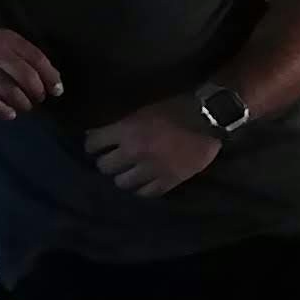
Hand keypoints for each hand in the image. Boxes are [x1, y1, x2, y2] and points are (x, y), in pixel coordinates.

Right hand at [0, 25, 63, 119]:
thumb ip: (21, 56)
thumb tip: (50, 80)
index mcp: (6, 38)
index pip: (37, 58)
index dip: (50, 76)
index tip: (57, 90)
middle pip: (26, 75)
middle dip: (36, 91)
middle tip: (38, 100)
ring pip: (9, 90)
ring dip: (22, 102)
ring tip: (24, 107)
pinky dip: (3, 110)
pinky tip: (9, 114)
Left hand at [85, 100, 222, 197]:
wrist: (208, 118)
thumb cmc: (175, 107)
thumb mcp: (142, 109)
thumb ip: (121, 124)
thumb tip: (100, 132)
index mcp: (126, 130)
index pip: (93, 143)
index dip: (92, 145)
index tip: (95, 146)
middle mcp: (134, 151)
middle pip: (105, 166)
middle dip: (106, 162)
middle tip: (112, 160)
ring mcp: (151, 168)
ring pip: (122, 182)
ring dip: (122, 177)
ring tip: (127, 173)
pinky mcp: (169, 180)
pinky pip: (147, 193)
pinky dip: (142, 189)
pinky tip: (143, 183)